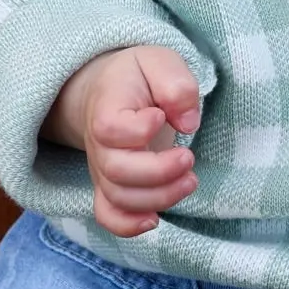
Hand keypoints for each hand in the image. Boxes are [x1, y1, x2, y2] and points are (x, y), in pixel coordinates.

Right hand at [48, 45, 201, 235]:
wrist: (112, 90)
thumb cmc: (140, 77)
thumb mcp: (161, 62)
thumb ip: (176, 85)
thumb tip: (187, 122)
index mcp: (106, 108)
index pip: (110, 129)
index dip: (139, 129)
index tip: (160, 115)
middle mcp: (98, 144)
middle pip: (116, 171)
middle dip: (160, 172)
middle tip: (188, 157)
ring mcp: (102, 168)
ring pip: (119, 198)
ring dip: (160, 197)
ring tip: (190, 180)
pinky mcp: (110, 186)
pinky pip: (108, 216)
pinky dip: (128, 226)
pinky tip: (155, 220)